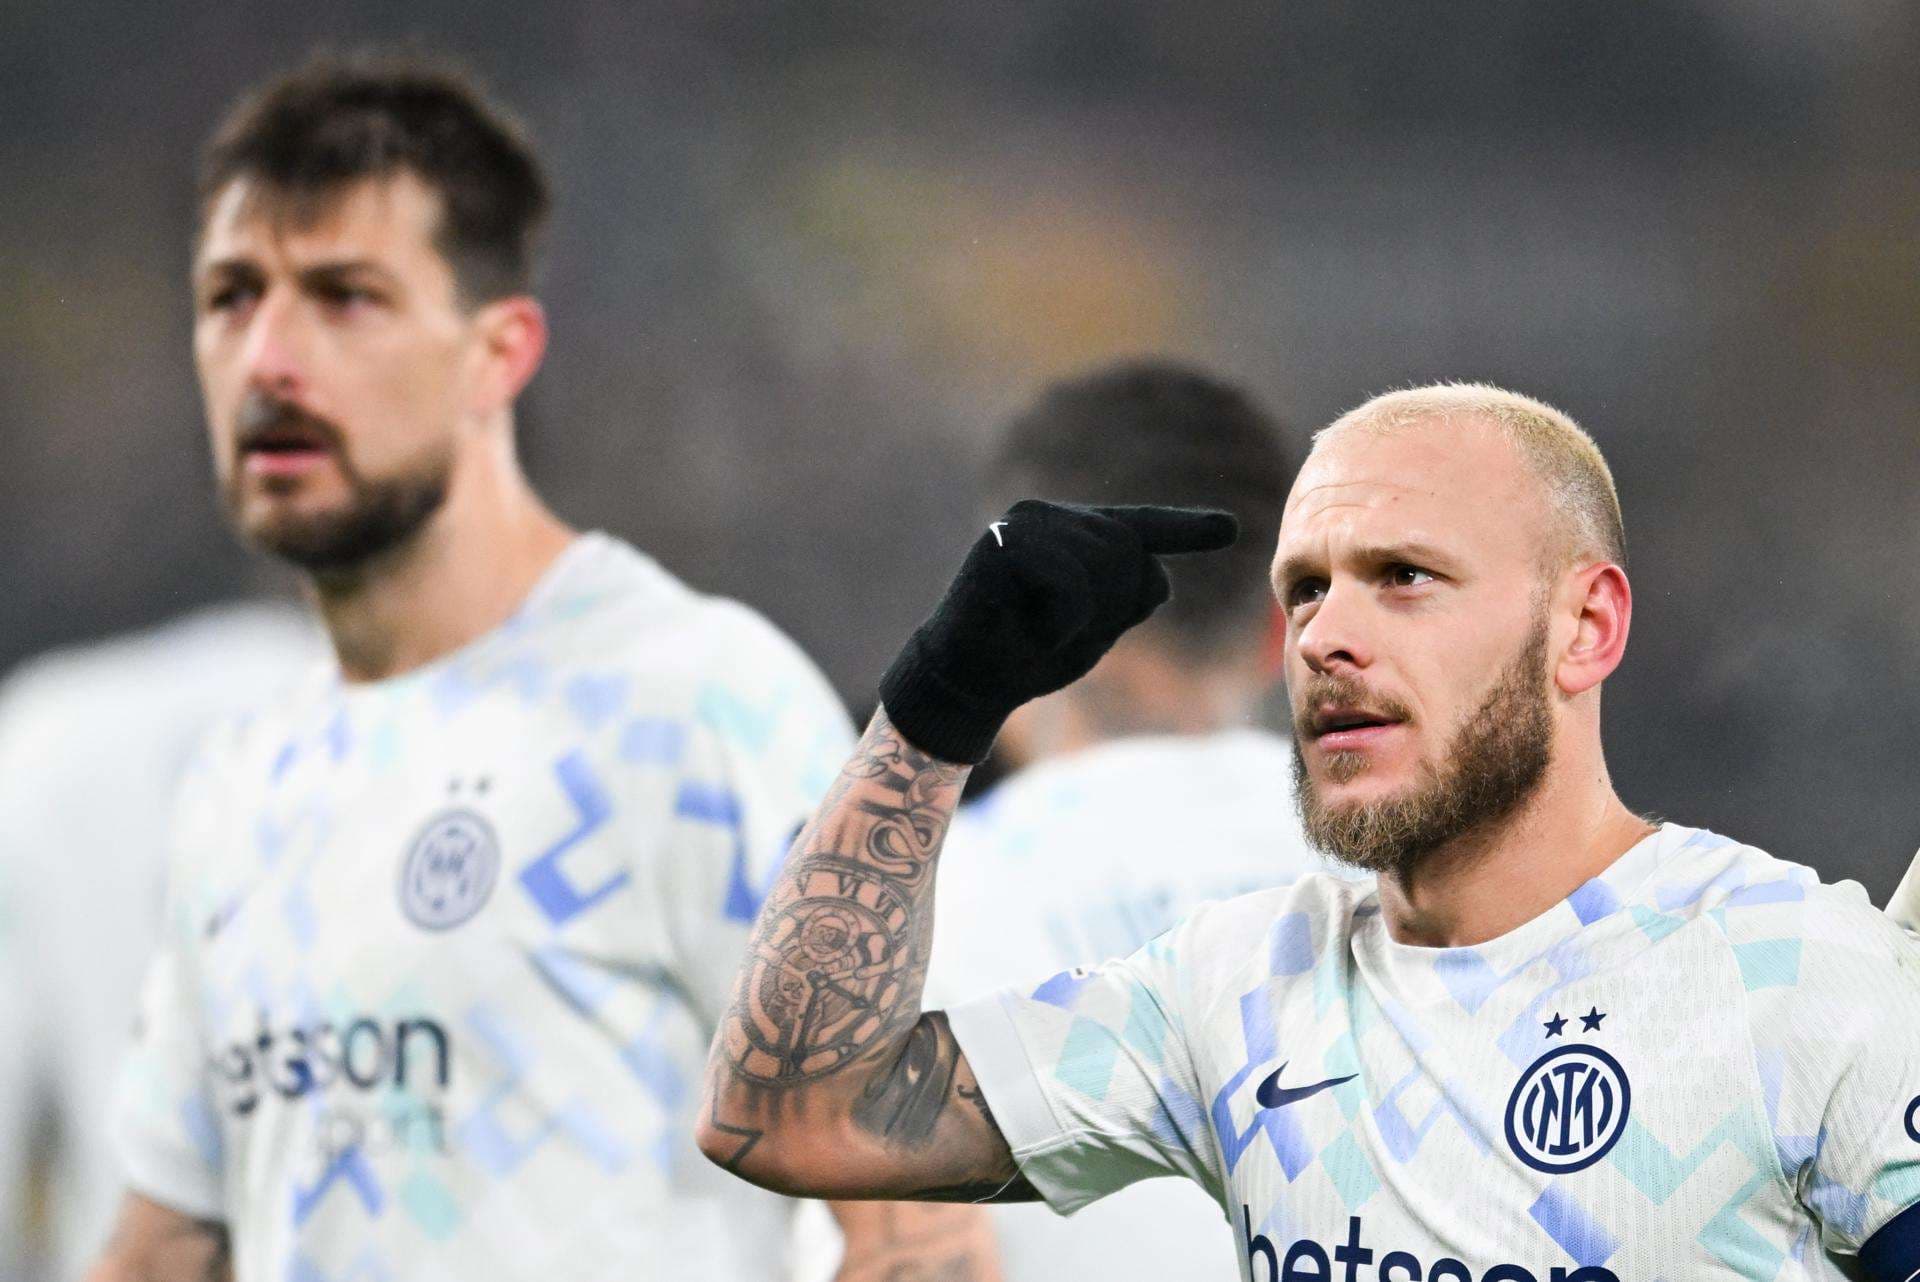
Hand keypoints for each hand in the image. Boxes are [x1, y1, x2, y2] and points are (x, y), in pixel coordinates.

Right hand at [877, 499, 1237, 762]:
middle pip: (1129, 554)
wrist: (966, 681)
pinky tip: (1027, 628)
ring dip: (1080, 621)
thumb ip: (1129, 597)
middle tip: (1056, 633)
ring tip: (1037, 628)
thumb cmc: (1027, 654)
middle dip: (1109, 609)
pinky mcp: (1003, 542)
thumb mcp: (1095, 629)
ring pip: (1104, 569)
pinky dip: (1060, 624)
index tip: (1230, 529)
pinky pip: (1070, 587)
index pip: (1142, 528)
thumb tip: (1159, 574)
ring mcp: (1026, 522)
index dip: (1187, 529)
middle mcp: (1053, 515)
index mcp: (1078, 534)